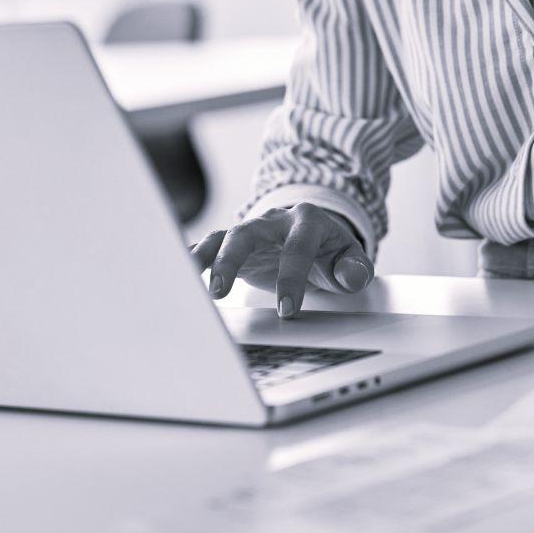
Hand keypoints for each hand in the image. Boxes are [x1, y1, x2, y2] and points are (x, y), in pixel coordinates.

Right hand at [188, 203, 373, 317]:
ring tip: (190, 283)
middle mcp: (273, 221)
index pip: (298, 247)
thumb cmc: (331, 253)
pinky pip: (209, 247)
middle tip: (220, 291)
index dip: (291, 278)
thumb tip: (350, 276)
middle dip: (231, 260)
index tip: (287, 311)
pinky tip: (179, 275)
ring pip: (223, 238)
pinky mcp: (232, 244)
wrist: (313, 239)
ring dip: (206, 259)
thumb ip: (354, 269)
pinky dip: (194, 259)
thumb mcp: (350, 260)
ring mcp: (250, 231)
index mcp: (307, 221)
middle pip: (247, 233)